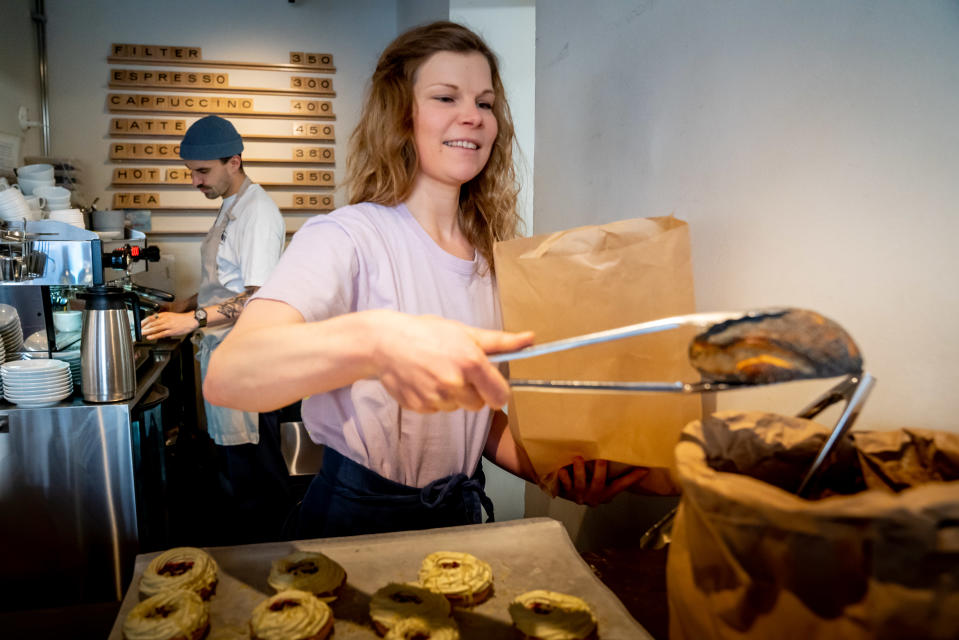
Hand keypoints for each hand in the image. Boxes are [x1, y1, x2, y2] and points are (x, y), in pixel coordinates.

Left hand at [141, 311, 198, 339]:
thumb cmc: (182, 319)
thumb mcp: (170, 315)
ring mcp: (169, 325)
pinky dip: (154, 336)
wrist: (191, 320)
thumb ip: (162, 318)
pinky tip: (150, 337)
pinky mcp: (172, 331)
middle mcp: (166, 319)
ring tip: (142, 334)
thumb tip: (153, 321)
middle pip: (152, 323)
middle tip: (138, 330)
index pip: (151, 317)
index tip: (139, 325)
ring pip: (155, 328)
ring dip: (147, 331)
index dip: (144, 321)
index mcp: (164, 315)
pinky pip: (161, 334)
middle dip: (144, 327)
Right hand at [371, 312, 533, 413]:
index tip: (489, 384)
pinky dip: (433, 399)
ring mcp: (435, 398)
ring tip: (436, 372)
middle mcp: (455, 383)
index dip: (497, 392)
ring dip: (452, 395)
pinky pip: (437, 409)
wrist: (384, 342)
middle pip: (479, 405)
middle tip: (456, 370)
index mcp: (471, 363)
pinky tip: (423, 380)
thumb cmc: (428, 333)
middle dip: (473, 391)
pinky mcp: (419, 407)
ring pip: (457, 407)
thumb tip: (531, 339)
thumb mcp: (465, 332)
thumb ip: (500, 341)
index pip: (500, 397)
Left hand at [557, 457, 649, 506]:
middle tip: (601, 459)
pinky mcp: (566, 493)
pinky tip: (561, 470)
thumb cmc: (586, 483)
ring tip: (578, 458)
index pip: (622, 485)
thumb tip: (629, 456)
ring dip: (579, 471)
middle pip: (599, 483)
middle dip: (600, 471)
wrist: (564, 491)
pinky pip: (564, 484)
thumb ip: (610, 474)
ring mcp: (579, 495)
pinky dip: (563, 477)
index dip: (633, 478)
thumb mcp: (600, 481)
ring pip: (580, 484)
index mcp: (606, 493)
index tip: (644, 469)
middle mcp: (594, 496)